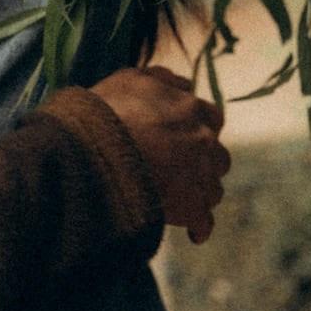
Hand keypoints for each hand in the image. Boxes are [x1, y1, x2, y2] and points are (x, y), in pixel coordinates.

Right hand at [92, 64, 230, 244]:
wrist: (93, 156)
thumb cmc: (107, 112)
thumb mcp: (129, 79)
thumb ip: (161, 78)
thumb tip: (184, 83)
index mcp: (193, 108)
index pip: (212, 119)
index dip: (196, 128)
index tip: (180, 137)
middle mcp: (205, 141)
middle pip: (216, 156)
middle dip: (201, 162)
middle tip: (177, 168)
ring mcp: (201, 176)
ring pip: (213, 189)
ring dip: (199, 192)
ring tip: (177, 198)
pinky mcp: (192, 208)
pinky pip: (204, 222)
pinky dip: (198, 226)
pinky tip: (191, 232)